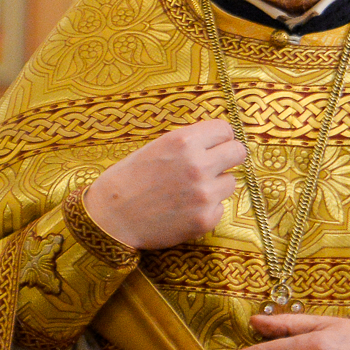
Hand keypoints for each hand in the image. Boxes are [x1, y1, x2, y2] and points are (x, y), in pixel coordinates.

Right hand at [83, 119, 245, 249]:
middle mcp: (197, 165)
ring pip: (231, 182)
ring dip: (216, 185)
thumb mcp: (157, 147)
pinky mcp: (205, 219)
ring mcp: (203, 194)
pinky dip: (206, 209)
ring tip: (189, 191)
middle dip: (228, 157)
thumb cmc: (130, 180)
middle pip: (238, 152)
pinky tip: (184, 210)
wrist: (111, 217)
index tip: (215, 145)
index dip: (220, 138)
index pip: (225, 129)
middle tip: (214, 165)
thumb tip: (218, 140)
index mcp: (184, 141)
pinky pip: (220, 207)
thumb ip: (188, 142)